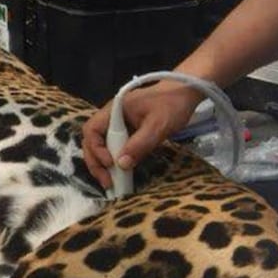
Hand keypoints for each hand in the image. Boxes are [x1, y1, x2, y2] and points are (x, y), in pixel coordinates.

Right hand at [81, 81, 201, 188]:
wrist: (184, 93)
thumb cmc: (172, 104)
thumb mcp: (158, 125)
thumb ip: (139, 144)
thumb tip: (121, 164)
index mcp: (114, 110)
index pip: (92, 130)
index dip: (96, 149)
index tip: (111, 163)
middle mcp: (111, 117)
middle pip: (92, 141)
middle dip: (96, 163)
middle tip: (107, 182)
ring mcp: (118, 125)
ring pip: (101, 146)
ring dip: (103, 165)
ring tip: (111, 183)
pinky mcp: (127, 132)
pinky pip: (114, 148)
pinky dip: (114, 162)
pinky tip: (120, 175)